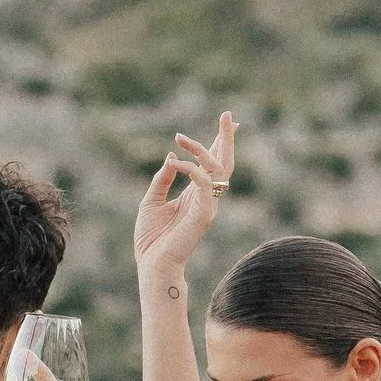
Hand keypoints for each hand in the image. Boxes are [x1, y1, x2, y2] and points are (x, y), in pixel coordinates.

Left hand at [134, 111, 236, 282]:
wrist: (152, 265)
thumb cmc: (151, 238)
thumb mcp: (151, 200)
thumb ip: (163, 179)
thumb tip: (172, 157)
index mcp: (195, 194)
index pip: (212, 164)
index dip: (220, 142)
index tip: (228, 121)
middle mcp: (205, 197)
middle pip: (224, 163)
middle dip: (227, 138)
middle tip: (229, 115)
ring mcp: (208, 205)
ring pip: (218, 169)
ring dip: (202, 148)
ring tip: (181, 137)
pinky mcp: (204, 214)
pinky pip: (202, 182)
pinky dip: (190, 168)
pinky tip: (176, 162)